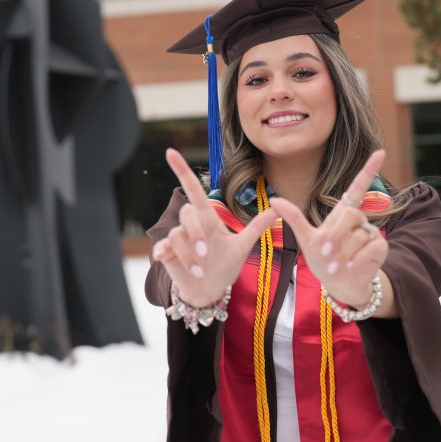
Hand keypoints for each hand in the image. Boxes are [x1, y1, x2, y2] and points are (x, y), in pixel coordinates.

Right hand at [152, 148, 276, 307]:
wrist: (210, 290)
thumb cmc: (224, 266)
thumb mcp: (242, 247)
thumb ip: (256, 227)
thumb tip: (278, 208)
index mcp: (208, 220)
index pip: (194, 190)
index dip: (183, 170)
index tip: (171, 152)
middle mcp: (191, 227)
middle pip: (187, 212)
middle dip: (195, 232)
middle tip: (206, 253)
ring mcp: (178, 240)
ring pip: (177, 234)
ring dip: (189, 254)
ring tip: (200, 271)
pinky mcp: (167, 253)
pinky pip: (162, 246)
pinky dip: (164, 252)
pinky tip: (166, 258)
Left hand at [269, 150, 387, 308]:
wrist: (339, 284)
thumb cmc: (323, 260)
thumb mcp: (306, 239)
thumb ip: (294, 218)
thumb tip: (274, 199)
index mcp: (342, 213)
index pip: (358, 186)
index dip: (369, 169)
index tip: (381, 151)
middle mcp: (359, 219)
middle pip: (350, 214)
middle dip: (336, 235)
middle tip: (325, 253)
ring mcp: (371, 233)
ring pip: (358, 235)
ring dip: (343, 254)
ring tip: (336, 265)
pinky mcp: (380, 247)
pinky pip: (369, 248)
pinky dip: (355, 260)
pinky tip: (350, 267)